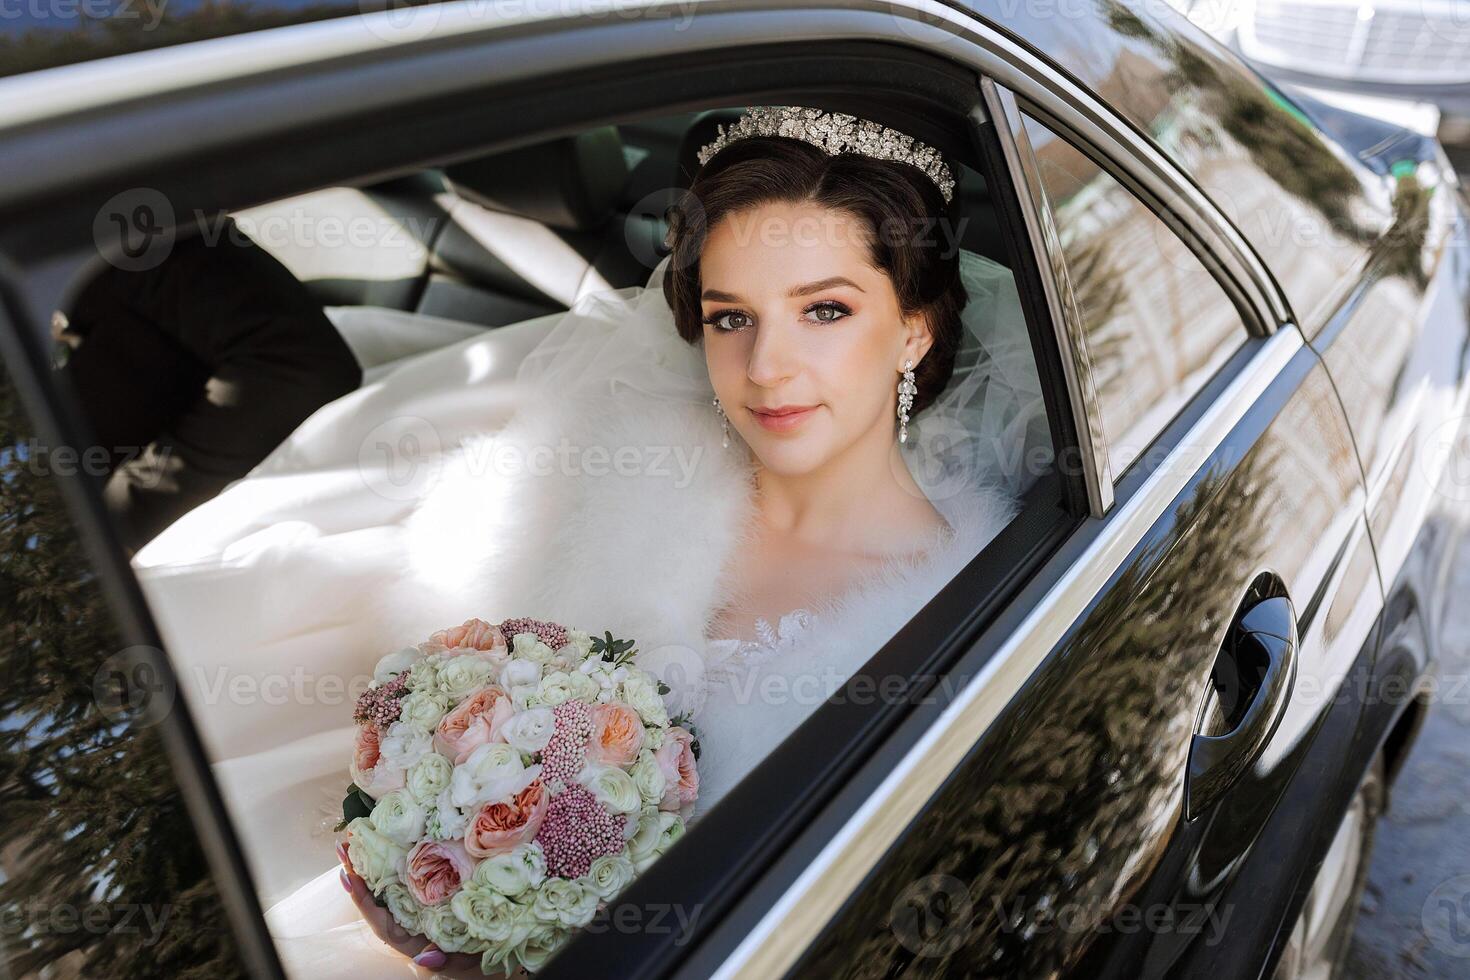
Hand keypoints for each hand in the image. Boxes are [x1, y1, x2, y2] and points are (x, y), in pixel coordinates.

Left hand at [336, 842, 491, 978]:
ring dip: (371, 865)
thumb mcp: (463, 963)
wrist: (492, 952)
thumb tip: (425, 958)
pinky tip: (387, 844)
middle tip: (344, 848)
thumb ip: (446, 961)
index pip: (381, 922)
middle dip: (359, 875)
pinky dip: (393, 863)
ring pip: (387, 888)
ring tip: (354, 842)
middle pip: (377, 900)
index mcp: (410, 939)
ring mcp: (415, 908)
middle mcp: (407, 923)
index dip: (365, 901)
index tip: (350, 879)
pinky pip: (405, 880)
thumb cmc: (474, 960)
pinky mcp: (427, 896)